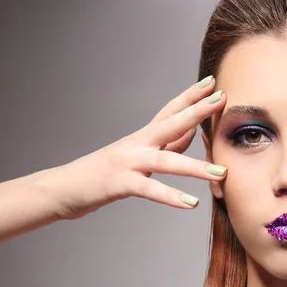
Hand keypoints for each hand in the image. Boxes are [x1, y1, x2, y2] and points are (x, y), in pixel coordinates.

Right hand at [48, 76, 227, 219]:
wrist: (64, 188)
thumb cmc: (106, 172)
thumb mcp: (140, 155)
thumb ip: (167, 144)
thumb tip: (193, 131)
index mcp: (143, 136)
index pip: (171, 110)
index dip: (191, 96)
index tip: (213, 82)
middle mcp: (137, 143)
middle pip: (171, 123)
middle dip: (197, 111)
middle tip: (222, 99)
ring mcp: (128, 162)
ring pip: (166, 161)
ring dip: (195, 167)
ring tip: (221, 172)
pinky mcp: (119, 183)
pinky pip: (149, 190)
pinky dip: (171, 197)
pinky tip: (191, 203)